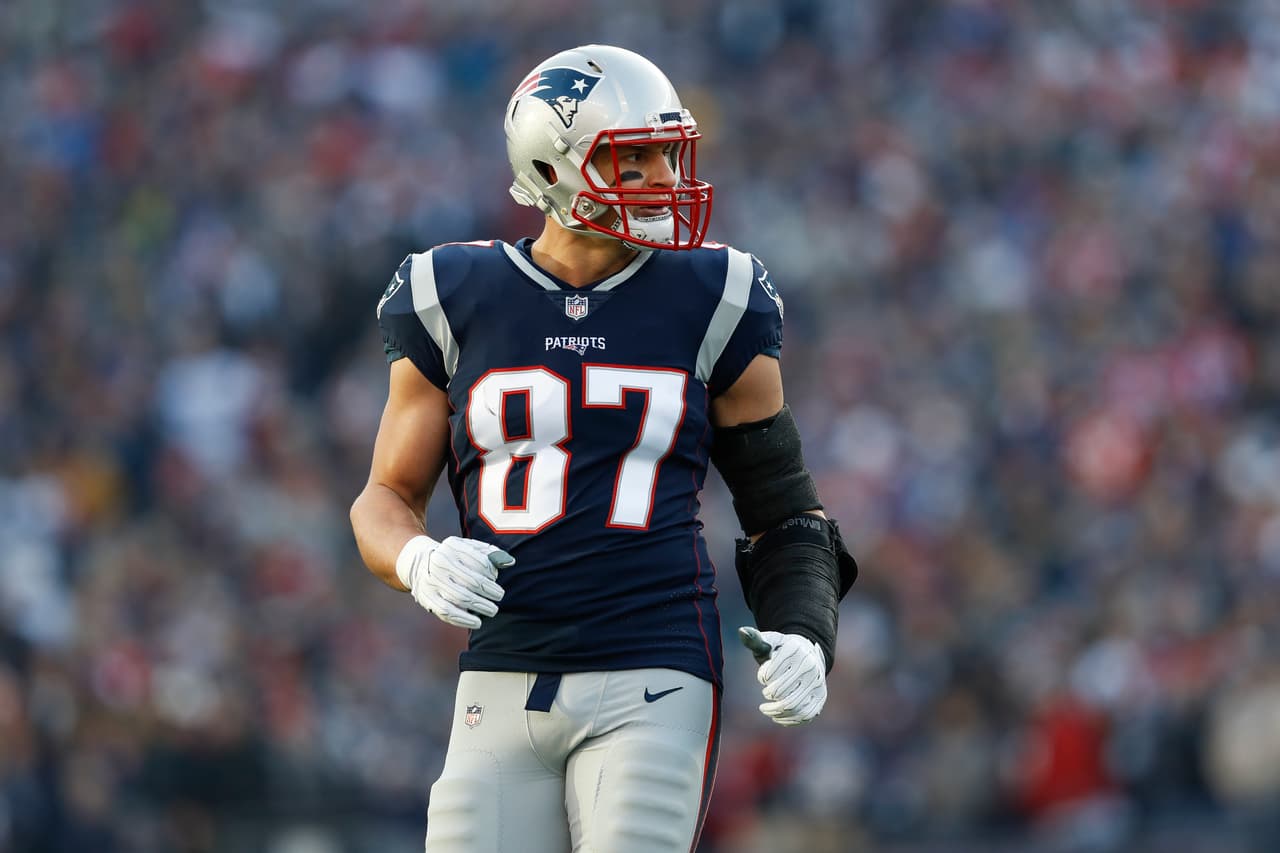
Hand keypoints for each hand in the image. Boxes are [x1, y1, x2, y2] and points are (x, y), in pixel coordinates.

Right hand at [395, 535, 512, 628]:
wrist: (419, 563)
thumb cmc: (452, 557)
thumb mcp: (467, 547)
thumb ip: (489, 553)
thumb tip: (509, 561)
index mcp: (452, 547)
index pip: (478, 561)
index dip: (490, 572)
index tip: (495, 578)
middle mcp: (440, 563)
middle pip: (471, 581)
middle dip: (489, 591)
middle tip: (499, 595)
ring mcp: (432, 582)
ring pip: (460, 598)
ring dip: (480, 606)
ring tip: (492, 610)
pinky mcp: (427, 598)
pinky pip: (447, 612)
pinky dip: (463, 619)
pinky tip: (476, 622)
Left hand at [738, 626, 826, 725]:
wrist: (808, 656)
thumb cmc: (782, 650)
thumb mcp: (769, 642)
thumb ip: (755, 639)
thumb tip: (741, 631)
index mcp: (795, 649)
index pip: (771, 672)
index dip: (764, 676)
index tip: (764, 676)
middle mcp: (809, 666)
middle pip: (780, 691)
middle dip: (768, 694)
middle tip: (766, 693)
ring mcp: (817, 682)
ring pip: (793, 706)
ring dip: (775, 711)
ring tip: (766, 709)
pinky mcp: (820, 697)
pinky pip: (805, 715)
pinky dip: (789, 720)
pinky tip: (778, 717)